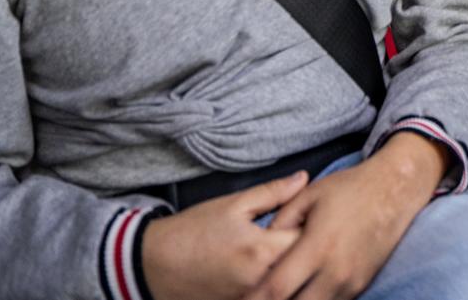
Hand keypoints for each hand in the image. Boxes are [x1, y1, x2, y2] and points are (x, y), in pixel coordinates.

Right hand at [142, 171, 307, 299]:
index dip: (314, 226)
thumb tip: (304, 179)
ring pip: (287, 284)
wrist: (154, 264)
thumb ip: (272, 193)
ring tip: (289, 253)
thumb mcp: (232, 204)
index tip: (312, 217)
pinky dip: (273, 285)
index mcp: (261, 249)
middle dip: (306, 249)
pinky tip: (269, 270)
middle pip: (301, 265)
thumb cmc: (193, 230)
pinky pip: (268, 295)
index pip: (308, 239)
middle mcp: (260, 280)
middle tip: (303, 234)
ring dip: (291, 269)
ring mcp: (250, 298)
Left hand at [242, 132, 447, 299]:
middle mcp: (335, 272)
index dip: (256, 299)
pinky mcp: (361, 285)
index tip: (242, 299)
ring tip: (281, 294)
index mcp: (316, 248)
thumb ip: (280, 220)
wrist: (395, 191)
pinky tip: (303, 292)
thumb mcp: (309, 195)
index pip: (277, 288)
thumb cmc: (349, 189)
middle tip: (257, 298)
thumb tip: (261, 243)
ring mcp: (350, 282)